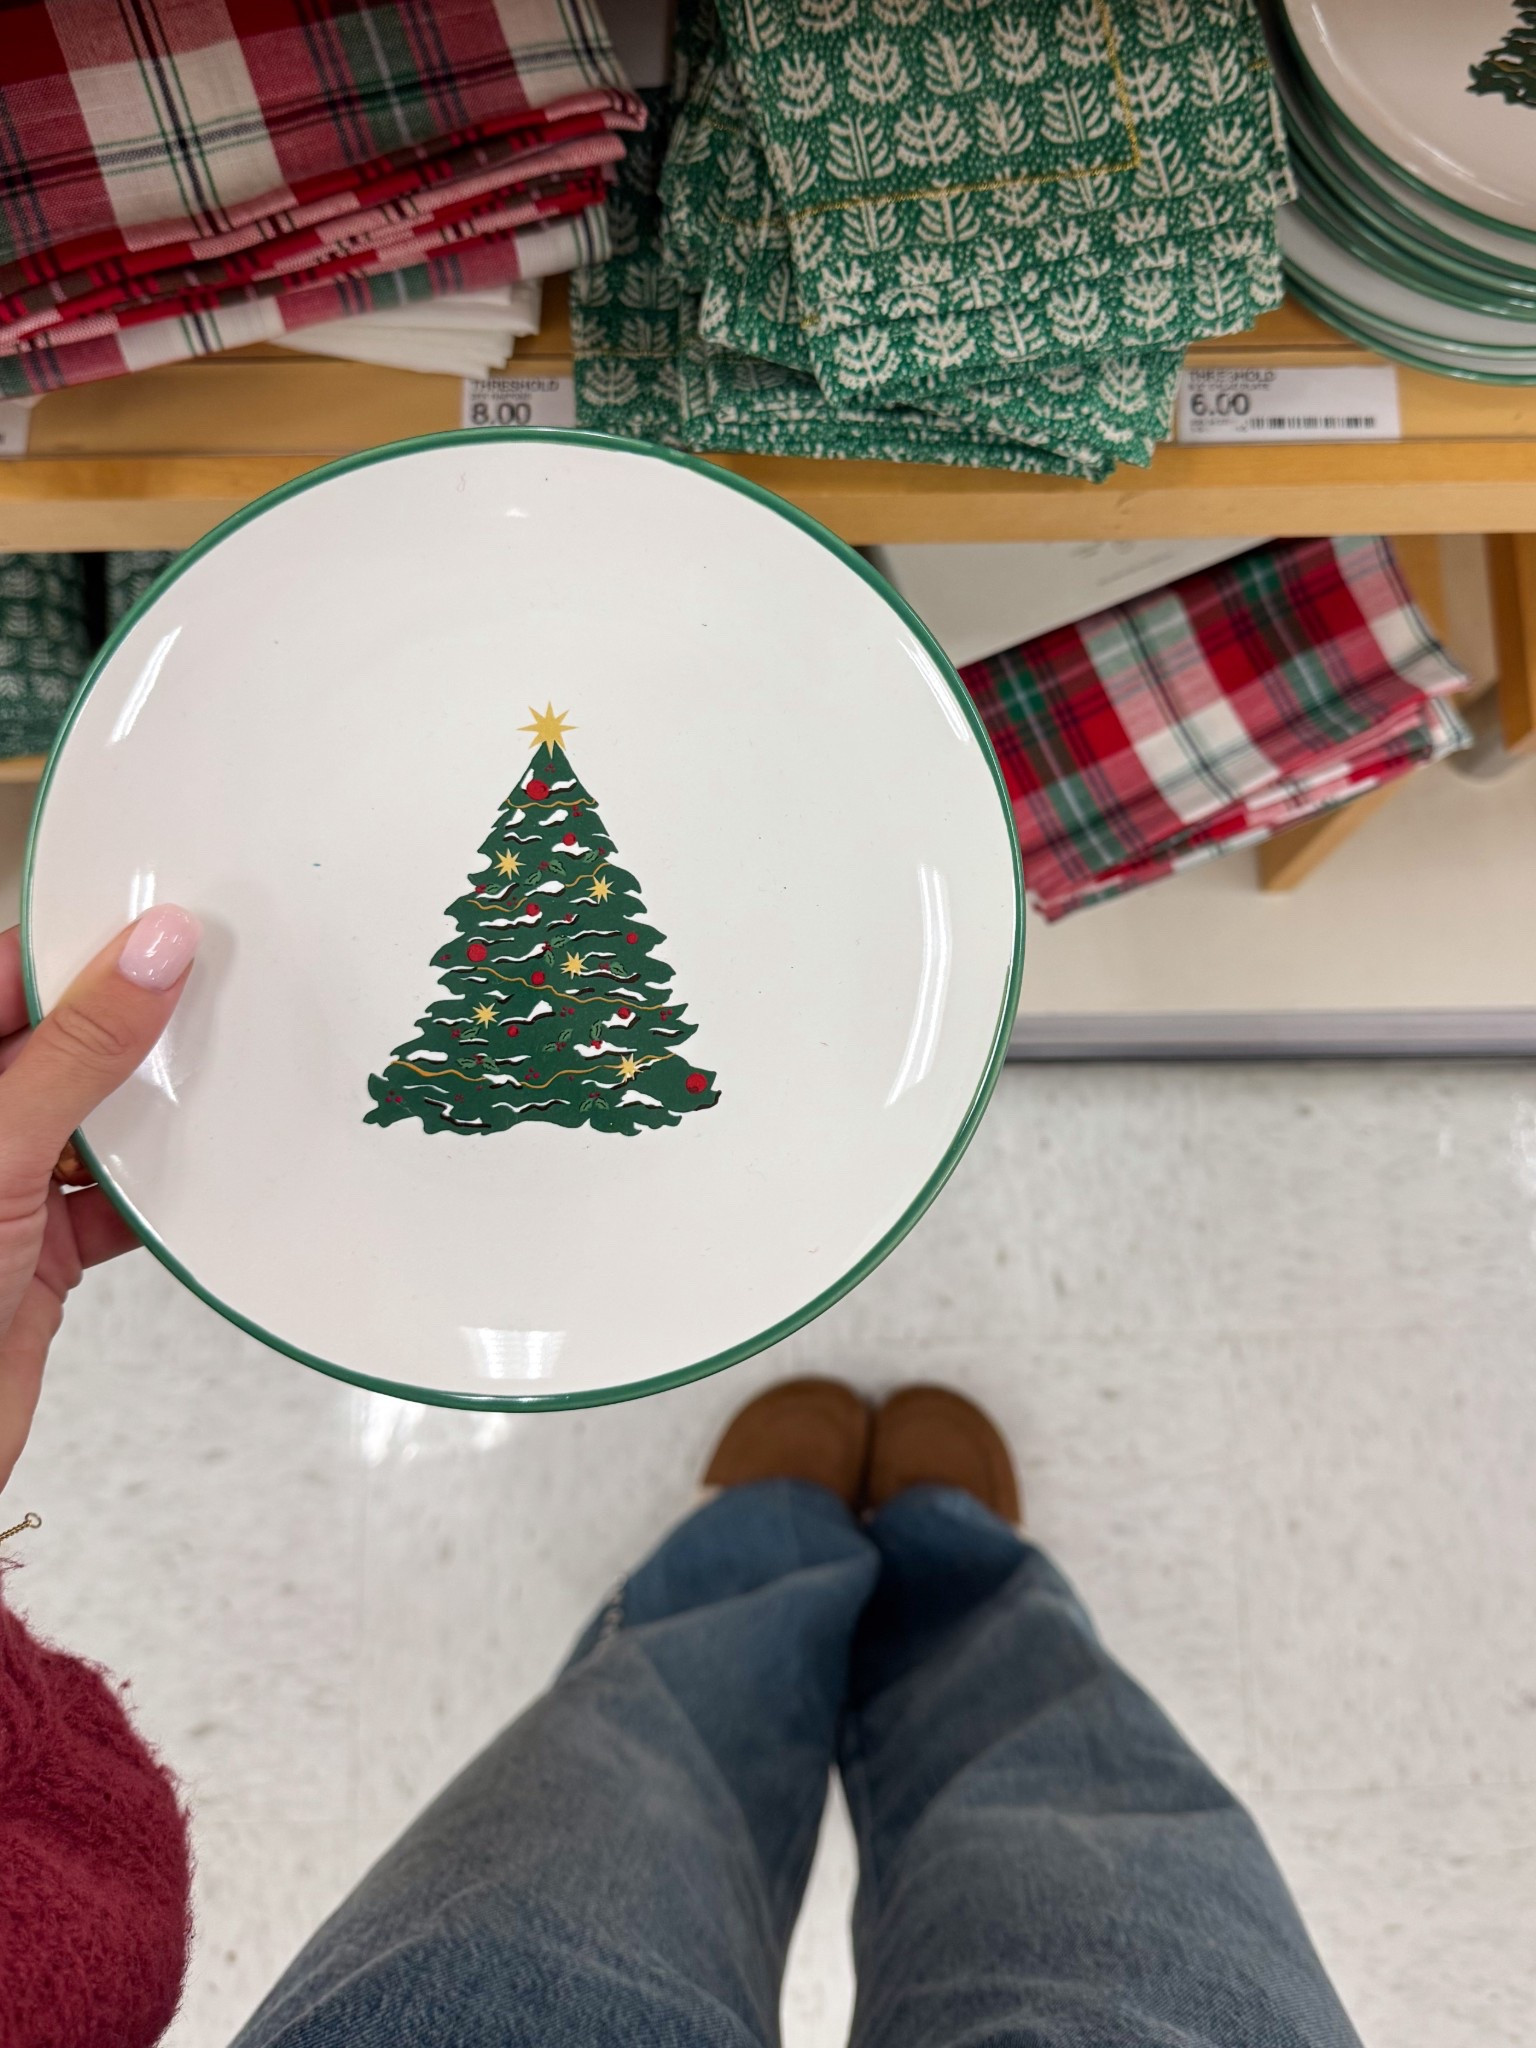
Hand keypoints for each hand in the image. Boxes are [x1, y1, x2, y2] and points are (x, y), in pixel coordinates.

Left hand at [0, 907, 200, 1497]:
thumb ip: (79, 1047)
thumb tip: (152, 949)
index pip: (11, 974)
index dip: (89, 943)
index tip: (174, 919)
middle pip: (62, 1042)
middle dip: (137, 1022)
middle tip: (223, 987)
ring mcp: (0, 1188)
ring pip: (94, 1120)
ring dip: (154, 1112)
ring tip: (226, 1074)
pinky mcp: (36, 1253)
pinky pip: (113, 1201)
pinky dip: (159, 1195)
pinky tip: (204, 1180)